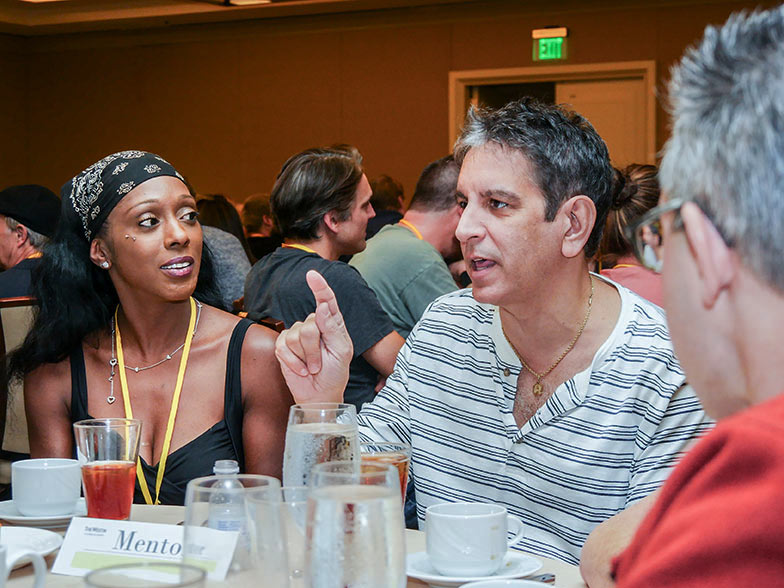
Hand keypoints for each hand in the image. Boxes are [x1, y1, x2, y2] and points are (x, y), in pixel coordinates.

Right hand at [275, 270, 352, 403]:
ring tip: (312, 367)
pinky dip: (293, 362)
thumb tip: (322, 306)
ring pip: (296, 336)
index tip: (312, 275)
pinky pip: (283, 347)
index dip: (319, 287)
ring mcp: (296, 334)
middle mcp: (313, 325)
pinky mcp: (283, 346)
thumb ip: (332, 327)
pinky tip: (301, 369)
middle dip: (315, 349)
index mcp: (332, 323)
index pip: (326, 300)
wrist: (320, 394)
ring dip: (305, 357)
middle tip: (321, 364)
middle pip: (309, 325)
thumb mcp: (342, 351)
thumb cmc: (335, 372)